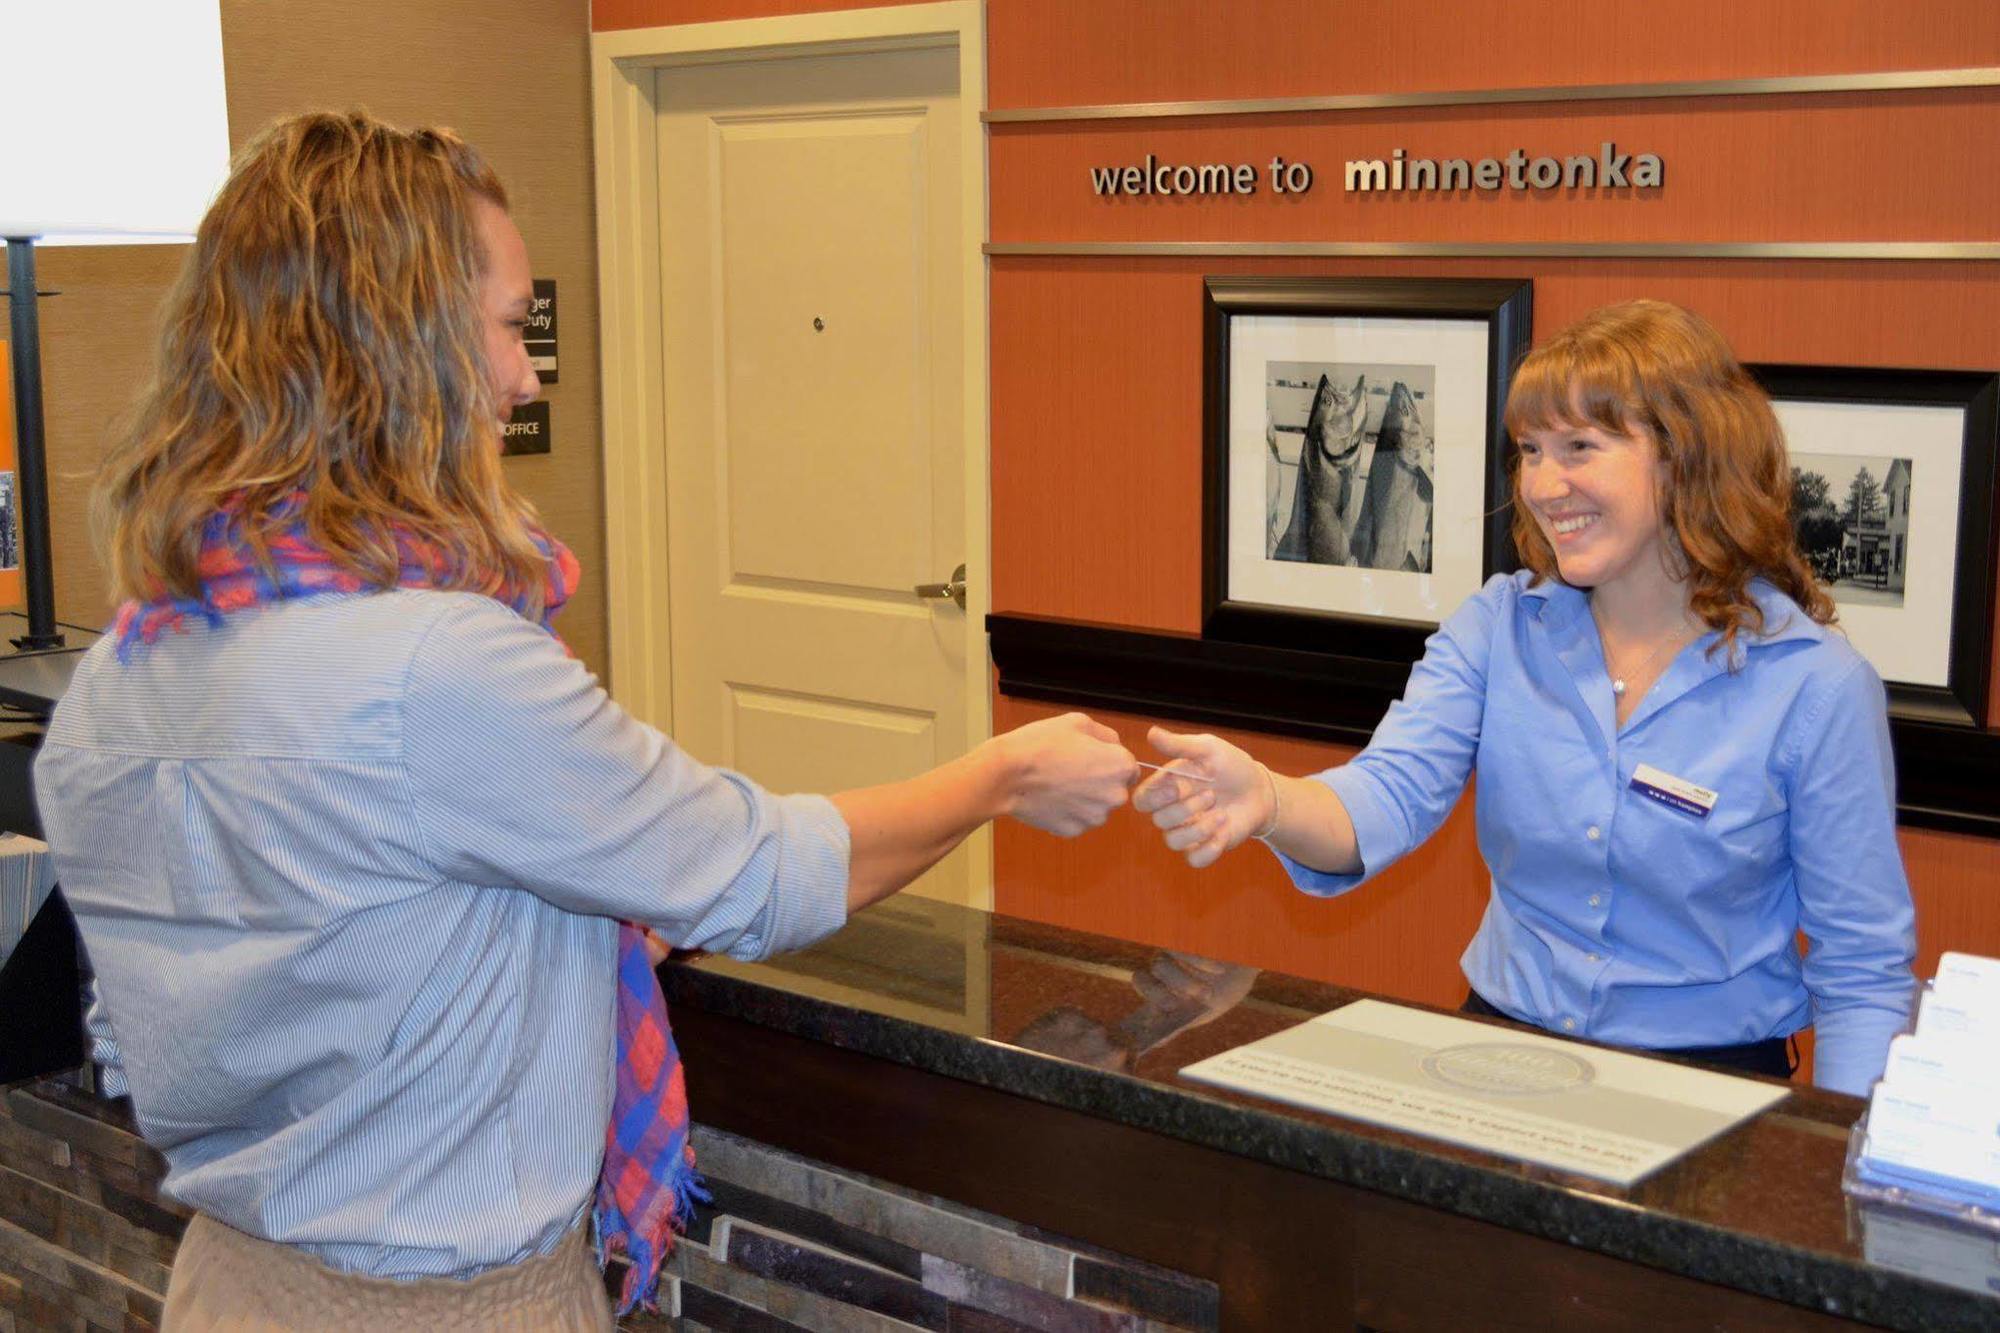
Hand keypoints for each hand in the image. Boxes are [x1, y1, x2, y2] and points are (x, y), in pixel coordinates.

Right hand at [988, 712, 1136, 835]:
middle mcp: (1115, 795)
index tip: (1088, 757)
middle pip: (1114, 788)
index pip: (1129, 766)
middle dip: (1098, 781)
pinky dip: (1068, 811)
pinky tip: (1050, 797)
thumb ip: (1106, 735)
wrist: (1007, 775)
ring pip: (1096, 806)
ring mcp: (1095, 817)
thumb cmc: (1040, 744)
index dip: (1108, 760)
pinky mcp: (1075, 831)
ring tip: (1057, 782)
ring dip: (1084, 797)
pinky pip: (1078, 819)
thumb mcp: (1077, 722)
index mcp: (1120, 766)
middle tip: (1070, 769)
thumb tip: (1114, 745)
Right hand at [1131, 726, 1271, 867]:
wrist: (1259, 790)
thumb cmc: (1231, 766)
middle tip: (1212, 795)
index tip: (1177, 786)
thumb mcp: (1207, 749)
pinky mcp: (1205, 847)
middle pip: (1159, 821)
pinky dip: (1209, 848)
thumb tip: (1151, 733)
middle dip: (1186, 809)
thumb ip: (1179, 745)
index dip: (1154, 797)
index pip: (1142, 800)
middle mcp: (1173, 811)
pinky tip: (1225, 831)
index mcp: (1167, 787)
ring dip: (1199, 829)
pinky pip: (1194, 859)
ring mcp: (1188, 831)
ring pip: (1173, 842)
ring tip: (1222, 814)